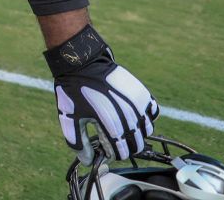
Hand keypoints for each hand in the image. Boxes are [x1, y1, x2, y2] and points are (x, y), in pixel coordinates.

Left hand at [47, 25, 157, 163]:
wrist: (82, 63)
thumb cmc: (74, 91)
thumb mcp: (69, 117)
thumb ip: (78, 142)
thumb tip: (88, 161)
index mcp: (110, 125)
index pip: (121, 153)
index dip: (113, 153)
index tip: (105, 147)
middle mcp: (128, 117)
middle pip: (137, 145)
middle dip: (125, 146)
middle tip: (113, 138)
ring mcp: (138, 105)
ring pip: (147, 131)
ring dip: (136, 133)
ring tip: (122, 126)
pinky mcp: (143, 94)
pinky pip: (153, 113)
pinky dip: (146, 117)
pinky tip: (133, 114)